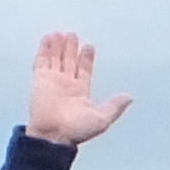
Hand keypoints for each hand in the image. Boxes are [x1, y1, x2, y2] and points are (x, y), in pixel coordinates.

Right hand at [22, 31, 127, 148]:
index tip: (89, 47)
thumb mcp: (102, 118)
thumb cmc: (75, 130)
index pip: (84, 71)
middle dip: (71, 48)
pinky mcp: (40, 79)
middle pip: (69, 61)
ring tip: (61, 34)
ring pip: (56, 59)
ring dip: (59, 46)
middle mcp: (66, 86)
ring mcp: (52, 81)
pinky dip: (45, 49)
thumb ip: (115, 106)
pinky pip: (42, 61)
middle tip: (73, 36)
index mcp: (80, 93)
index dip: (86, 59)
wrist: (53, 135)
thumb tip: (129, 98)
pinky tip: (48, 39)